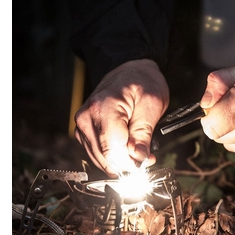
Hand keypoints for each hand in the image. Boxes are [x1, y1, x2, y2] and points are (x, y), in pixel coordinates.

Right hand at [74, 59, 168, 176]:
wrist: (130, 71)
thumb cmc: (142, 83)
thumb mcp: (152, 105)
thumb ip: (143, 134)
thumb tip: (138, 158)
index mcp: (103, 107)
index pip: (112, 149)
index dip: (131, 162)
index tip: (146, 161)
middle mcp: (87, 117)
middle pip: (105, 157)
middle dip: (128, 163)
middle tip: (147, 157)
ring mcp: (82, 125)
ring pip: (100, 159)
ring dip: (121, 162)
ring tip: (139, 150)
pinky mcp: (83, 131)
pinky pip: (97, 153)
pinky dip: (113, 156)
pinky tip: (127, 149)